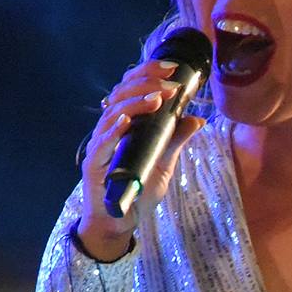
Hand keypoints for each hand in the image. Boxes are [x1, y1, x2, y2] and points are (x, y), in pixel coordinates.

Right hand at [74, 57, 204, 260]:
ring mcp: (100, 145)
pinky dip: (114, 130)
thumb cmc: (137, 191)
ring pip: (112, 113)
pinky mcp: (93, 165)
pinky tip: (126, 121)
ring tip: (157, 98)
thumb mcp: (164, 162)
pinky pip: (102, 143)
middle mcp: (109, 128)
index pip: (131, 87)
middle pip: (121, 94)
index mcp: (125, 122)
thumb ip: (175, 139)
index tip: (173, 69)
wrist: (119, 222)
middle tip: (171, 85)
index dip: (149, 73)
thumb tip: (197, 119)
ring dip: (135, 103)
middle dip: (146, 83)